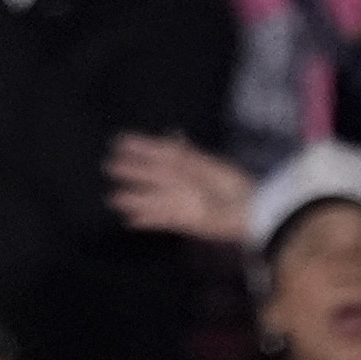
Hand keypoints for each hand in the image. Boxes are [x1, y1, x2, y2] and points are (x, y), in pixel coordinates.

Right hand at [109, 135, 254, 243]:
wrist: (251, 212)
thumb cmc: (234, 185)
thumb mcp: (210, 166)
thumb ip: (187, 155)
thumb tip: (169, 137)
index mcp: (190, 163)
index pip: (160, 152)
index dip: (141, 146)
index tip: (120, 141)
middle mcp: (183, 182)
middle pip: (153, 175)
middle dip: (133, 170)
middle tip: (108, 166)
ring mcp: (182, 202)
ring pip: (153, 198)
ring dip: (133, 198)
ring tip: (112, 198)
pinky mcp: (185, 222)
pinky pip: (161, 220)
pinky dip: (146, 219)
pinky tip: (129, 219)